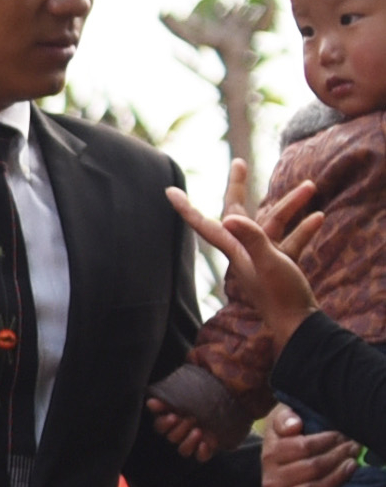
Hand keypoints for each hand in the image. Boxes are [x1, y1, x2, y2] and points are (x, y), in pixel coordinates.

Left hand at [176, 176, 317, 343]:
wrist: (299, 324)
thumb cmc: (280, 295)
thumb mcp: (268, 263)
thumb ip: (252, 239)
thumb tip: (230, 219)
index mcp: (234, 249)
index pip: (204, 223)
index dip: (186, 208)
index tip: (168, 190)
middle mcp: (244, 250)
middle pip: (237, 211)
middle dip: (238, 187)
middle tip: (239, 162)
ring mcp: (262, 257)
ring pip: (273, 223)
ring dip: (291, 205)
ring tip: (311, 186)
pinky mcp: (280, 265)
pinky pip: (291, 241)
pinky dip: (303, 229)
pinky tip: (319, 217)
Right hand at [273, 427, 360, 486]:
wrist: (277, 476)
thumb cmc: (286, 446)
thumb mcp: (281, 423)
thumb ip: (283, 417)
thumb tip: (293, 426)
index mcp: (270, 455)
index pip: (303, 447)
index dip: (328, 440)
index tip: (344, 435)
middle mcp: (270, 480)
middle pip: (311, 468)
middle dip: (338, 456)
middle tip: (354, 448)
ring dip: (336, 477)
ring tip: (352, 465)